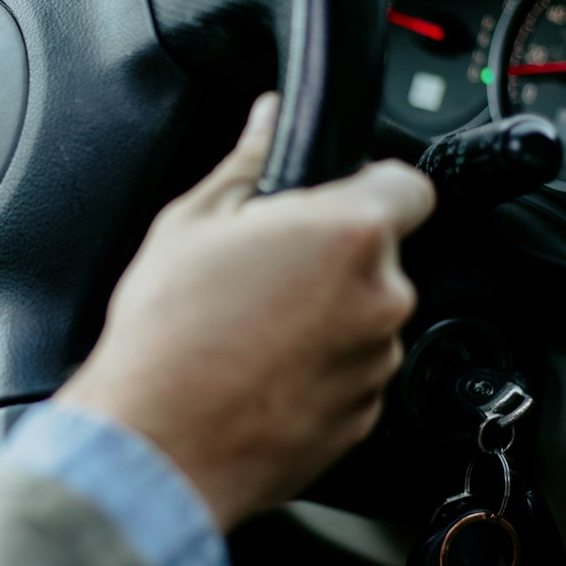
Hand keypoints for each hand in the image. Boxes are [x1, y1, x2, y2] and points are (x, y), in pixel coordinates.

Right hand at [61, 94, 434, 529]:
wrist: (157, 445)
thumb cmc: (168, 336)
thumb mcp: (191, 222)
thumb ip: (247, 161)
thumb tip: (268, 119)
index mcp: (349, 234)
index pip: (408, 184)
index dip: (368, 184)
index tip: (333, 197)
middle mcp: (381, 299)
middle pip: (378, 256)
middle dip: (329, 256)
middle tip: (261, 268)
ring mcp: (375, 365)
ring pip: (364, 317)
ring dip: (324, 315)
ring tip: (249, 328)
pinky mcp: (362, 418)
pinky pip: (350, 374)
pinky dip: (316, 370)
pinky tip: (256, 370)